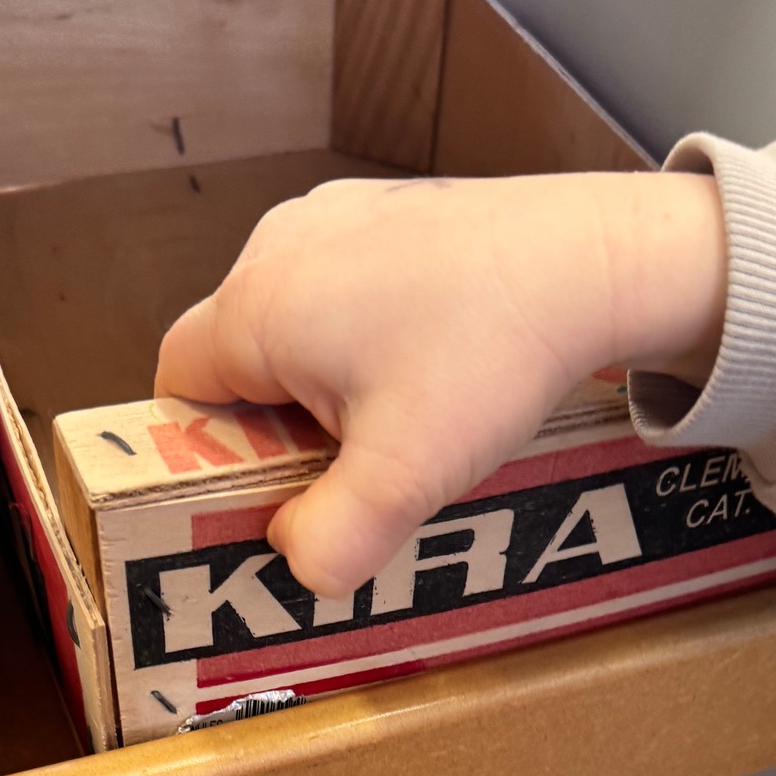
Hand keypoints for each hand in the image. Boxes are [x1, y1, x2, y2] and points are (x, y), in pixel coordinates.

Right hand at [155, 172, 726, 597]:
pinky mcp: (389, 212)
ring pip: (297, 328)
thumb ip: (330, 542)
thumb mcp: (402, 477)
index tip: (272, 486)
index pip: (179, 388)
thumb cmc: (491, 351)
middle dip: (281, 425)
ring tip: (407, 419)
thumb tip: (297, 564)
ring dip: (331, 386)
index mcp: (256, 306)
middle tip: (353, 468)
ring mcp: (336, 218)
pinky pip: (348, 294)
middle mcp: (279, 245)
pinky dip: (375, 340)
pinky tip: (438, 367)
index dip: (208, 450)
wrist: (596, 261)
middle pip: (238, 361)